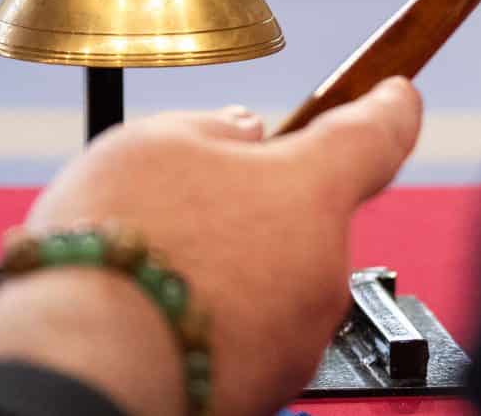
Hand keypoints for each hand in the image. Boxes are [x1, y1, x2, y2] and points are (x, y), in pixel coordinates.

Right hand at [0, 77, 422, 415]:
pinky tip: (159, 312)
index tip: (397, 92)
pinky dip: (215, 322)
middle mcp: (323, 266)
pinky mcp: (269, 387)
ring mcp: (300, 336)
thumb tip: (246, 137)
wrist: (83, 360)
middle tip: (186, 205)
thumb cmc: (118, 246)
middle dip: (260, 207)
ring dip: (233, 269)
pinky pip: (250, 336)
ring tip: (156, 267)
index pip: (376, 134)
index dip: (389, 107)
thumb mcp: (156, 142)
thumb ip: (217, 130)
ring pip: (276, 281)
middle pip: (307, 217)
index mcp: (310, 188)